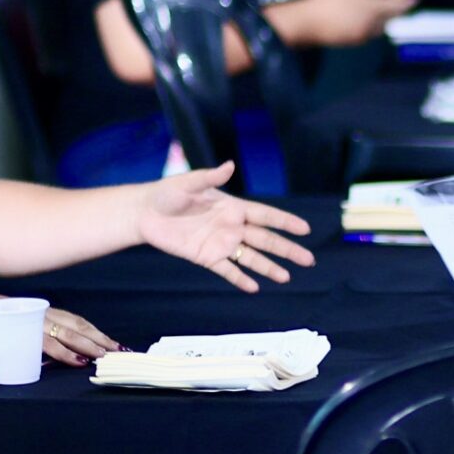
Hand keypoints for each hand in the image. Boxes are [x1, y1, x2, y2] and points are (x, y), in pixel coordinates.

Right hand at [0, 290, 117, 365]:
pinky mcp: (19, 333)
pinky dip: (66, 354)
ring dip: (89, 346)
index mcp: (34, 308)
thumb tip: (35, 350)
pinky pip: (48, 344)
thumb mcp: (4, 324)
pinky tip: (79, 361)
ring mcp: (28, 321)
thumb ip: (22, 333)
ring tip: (107, 356)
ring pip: (68, 334)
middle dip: (99, 338)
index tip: (106, 340)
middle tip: (118, 349)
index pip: (70, 319)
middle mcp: (36, 312)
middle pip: (76, 325)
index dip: (90, 330)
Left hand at [138, 162, 317, 290]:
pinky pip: (227, 271)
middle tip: (308, 260)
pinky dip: (240, 279)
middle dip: (287, 249)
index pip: (265, 215)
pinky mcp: (207, 258)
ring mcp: (221, 244)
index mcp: (232, 206)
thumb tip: (229, 165)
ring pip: (251, 258)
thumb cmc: (166, 194)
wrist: (144, 214)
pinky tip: (254, 287)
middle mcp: (232, 226)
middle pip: (265, 240)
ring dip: (269, 267)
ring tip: (287, 277)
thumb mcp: (187, 183)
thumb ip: (209, 177)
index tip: (305, 229)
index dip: (285, 222)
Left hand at [303, 0, 425, 45]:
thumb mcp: (374, 11)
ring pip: (372, 19)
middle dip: (381, 21)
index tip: (393, 17)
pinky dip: (354, 32)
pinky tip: (344, 34)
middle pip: (386, 7)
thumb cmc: (340, 17)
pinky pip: (357, 25)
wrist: (302, 25)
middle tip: (367, 26)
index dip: (401, 5)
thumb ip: (397, 5)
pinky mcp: (341, 11)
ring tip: (352, 31)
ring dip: (368, 30)